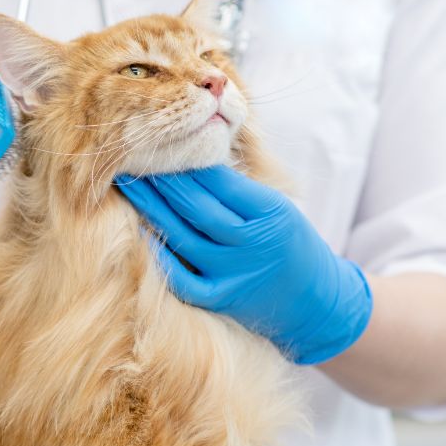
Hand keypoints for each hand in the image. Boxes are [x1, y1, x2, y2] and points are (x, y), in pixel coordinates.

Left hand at [115, 165, 371, 364]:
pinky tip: (141, 233)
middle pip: (196, 206)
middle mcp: (252, 243)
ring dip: (151, 208)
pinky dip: (160, 256)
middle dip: (162, 180)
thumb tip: (190, 158)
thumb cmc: (291, 244)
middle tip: (133, 155)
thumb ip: (238, 188)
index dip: (186, 162)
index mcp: (270, 211)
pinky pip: (182, 278)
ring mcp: (234, 274)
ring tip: (128, 185)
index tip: (162, 142)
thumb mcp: (277, 207)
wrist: (317, 303)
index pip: (219, 180)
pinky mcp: (221, 300)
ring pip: (183, 236)